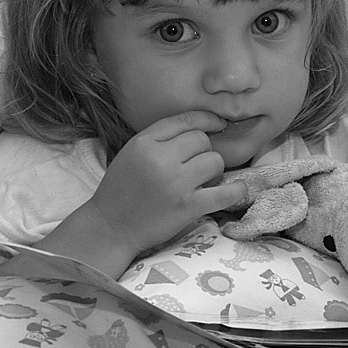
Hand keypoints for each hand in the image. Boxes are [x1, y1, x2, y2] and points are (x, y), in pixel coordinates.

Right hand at [90, 110, 247, 262]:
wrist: (110, 228)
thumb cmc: (122, 190)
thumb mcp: (132, 153)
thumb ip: (160, 138)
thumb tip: (200, 126)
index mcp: (144, 142)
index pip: (185, 120)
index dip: (207, 120)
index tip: (218, 124)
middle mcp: (160, 159)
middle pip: (202, 140)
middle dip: (203, 151)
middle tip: (193, 168)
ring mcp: (175, 183)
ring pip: (214, 161)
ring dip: (213, 171)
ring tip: (200, 182)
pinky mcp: (188, 207)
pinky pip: (224, 193)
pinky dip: (236, 191)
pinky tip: (237, 189)